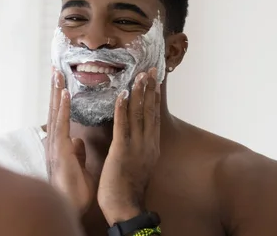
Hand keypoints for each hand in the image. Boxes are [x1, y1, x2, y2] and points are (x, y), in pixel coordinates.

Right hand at [46, 69, 94, 214]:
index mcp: (60, 145)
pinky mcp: (59, 150)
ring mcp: (54, 145)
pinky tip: (64, 93)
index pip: (60, 116)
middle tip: (55, 68)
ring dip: (56, 92)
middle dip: (54, 89)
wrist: (70, 208)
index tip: (61, 81)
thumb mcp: (78, 167)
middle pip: (54, 110)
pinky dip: (62, 107)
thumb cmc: (74, 192)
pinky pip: (61, 124)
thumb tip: (78, 140)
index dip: (60, 98)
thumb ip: (77, 152)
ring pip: (54, 112)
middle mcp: (54, 142)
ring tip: (57, 73)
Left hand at [98, 68, 160, 225]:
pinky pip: (123, 126)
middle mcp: (147, 144)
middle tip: (150, 69)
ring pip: (139, 115)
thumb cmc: (126, 188)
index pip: (154, 116)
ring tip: (140, 75)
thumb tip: (133, 135)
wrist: (125, 208)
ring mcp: (136, 147)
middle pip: (150, 111)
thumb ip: (136, 147)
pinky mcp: (122, 151)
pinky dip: (122, 108)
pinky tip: (122, 94)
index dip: (154, 97)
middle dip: (150, 89)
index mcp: (151, 147)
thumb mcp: (137, 164)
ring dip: (139, 93)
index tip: (154, 79)